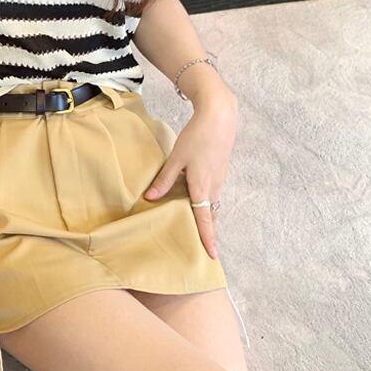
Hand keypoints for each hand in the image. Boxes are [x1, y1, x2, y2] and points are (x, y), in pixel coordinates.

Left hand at [143, 94, 237, 258]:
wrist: (220, 116)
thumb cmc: (197, 137)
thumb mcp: (177, 159)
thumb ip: (165, 180)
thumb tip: (150, 198)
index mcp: (203, 186)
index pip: (205, 218)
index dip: (207, 237)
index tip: (211, 254)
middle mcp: (214, 186)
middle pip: (208, 214)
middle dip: (204, 230)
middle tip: (196, 245)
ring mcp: (219, 178)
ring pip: (210, 202)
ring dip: (203, 214)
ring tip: (191, 225)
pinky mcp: (219, 170)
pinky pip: (211, 192)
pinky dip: (203, 200)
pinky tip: (191, 197)